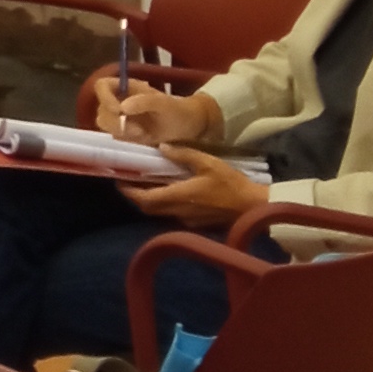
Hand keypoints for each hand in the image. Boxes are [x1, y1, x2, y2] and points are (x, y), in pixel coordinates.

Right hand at [94, 76, 221, 150]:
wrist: (190, 126)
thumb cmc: (177, 109)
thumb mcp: (164, 103)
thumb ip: (143, 102)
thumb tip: (122, 107)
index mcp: (126, 87)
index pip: (101, 86)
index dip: (104, 97)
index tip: (118, 110)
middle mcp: (119, 100)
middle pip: (101, 109)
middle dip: (115, 122)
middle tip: (136, 131)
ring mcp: (121, 117)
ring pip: (105, 124)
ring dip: (121, 132)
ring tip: (142, 135)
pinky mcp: (125, 132)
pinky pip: (115, 136)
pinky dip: (126, 140)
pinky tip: (143, 139)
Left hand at [112, 155, 271, 229]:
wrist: (252, 207)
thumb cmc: (231, 183)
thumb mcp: (207, 162)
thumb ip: (183, 154)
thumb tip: (161, 147)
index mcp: (178, 197)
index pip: (144, 198)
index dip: (129, 191)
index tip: (120, 178)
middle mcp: (178, 212)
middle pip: (148, 207)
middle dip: (135, 195)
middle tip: (130, 179)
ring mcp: (186, 220)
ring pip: (159, 212)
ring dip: (149, 200)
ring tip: (145, 182)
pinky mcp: (195, 224)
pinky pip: (172, 214)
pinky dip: (164, 203)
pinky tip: (168, 190)